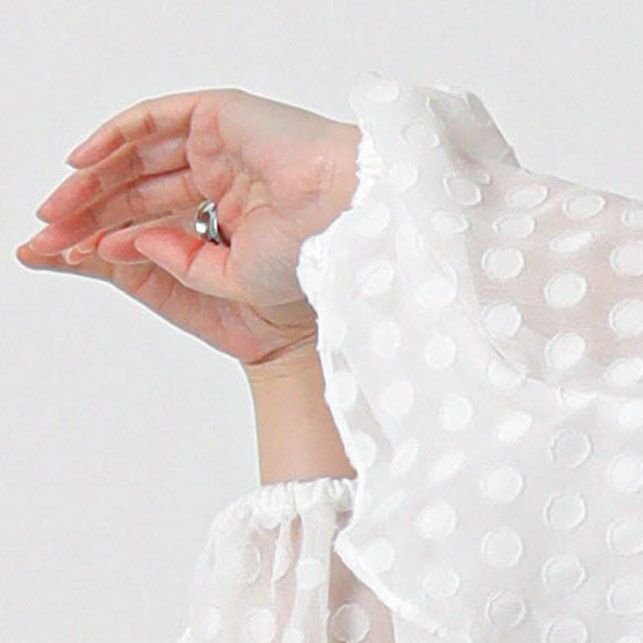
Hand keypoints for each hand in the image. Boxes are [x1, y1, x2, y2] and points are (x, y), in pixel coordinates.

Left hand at [16, 87, 360, 371]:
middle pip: (140, 187)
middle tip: (51, 230)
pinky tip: (83, 164)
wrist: (344, 237)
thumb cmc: (309, 264)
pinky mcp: (218, 114)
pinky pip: (151, 121)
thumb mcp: (224, 280)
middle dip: (92, 208)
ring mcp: (220, 142)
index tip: (70, 253)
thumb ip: (174, 263)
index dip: (110, 234)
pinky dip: (113, 137)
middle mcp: (225, 174)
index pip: (157, 219)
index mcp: (235, 214)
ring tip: (59, 205)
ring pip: (139, 155)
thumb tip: (124, 242)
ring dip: (95, 179)